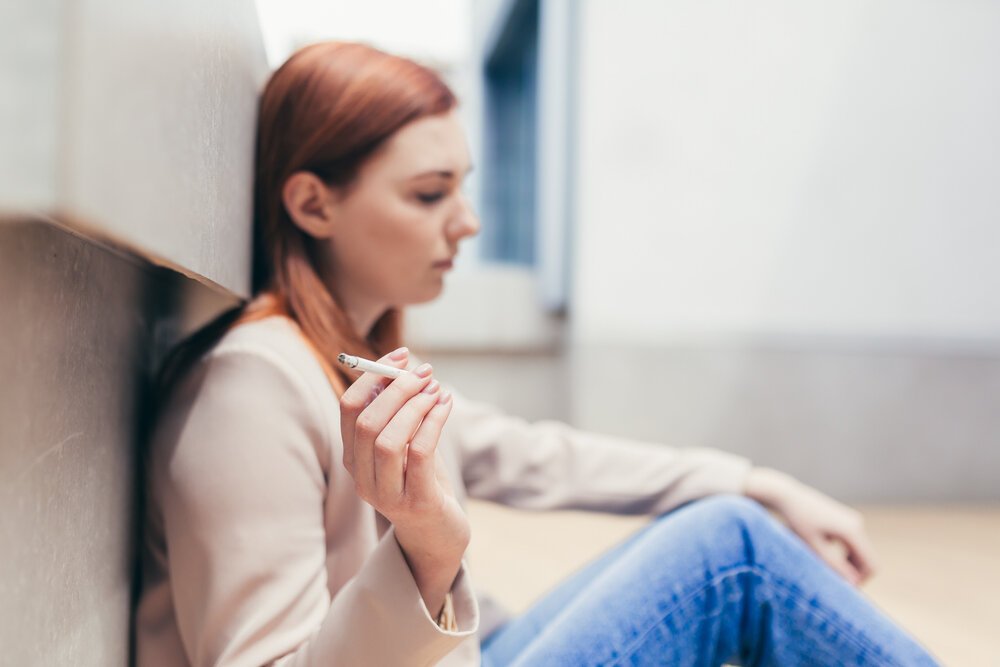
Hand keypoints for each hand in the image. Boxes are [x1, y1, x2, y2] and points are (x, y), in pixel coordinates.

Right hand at [339, 348, 469, 613]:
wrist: (438, 533)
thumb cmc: (422, 480)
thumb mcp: (406, 441)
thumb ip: (399, 410)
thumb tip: (403, 364)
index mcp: (353, 456)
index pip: (349, 408)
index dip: (373, 375)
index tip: (401, 355)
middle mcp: (361, 476)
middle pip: (366, 422)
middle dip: (397, 389)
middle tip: (425, 372)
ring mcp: (386, 494)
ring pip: (387, 440)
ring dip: (415, 407)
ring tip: (437, 390)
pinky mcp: (416, 503)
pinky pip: (418, 454)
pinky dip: (433, 423)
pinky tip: (446, 406)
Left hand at [743, 467, 877, 585]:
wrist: (786, 496)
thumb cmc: (797, 521)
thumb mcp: (814, 546)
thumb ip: (834, 565)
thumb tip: (853, 583)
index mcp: (852, 530)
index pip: (871, 564)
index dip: (862, 581)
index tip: (844, 589)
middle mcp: (857, 524)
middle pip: (866, 559)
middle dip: (853, 573)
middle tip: (832, 582)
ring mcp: (852, 520)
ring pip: (858, 552)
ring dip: (847, 564)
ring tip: (825, 568)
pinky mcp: (845, 520)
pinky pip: (851, 544)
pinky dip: (842, 554)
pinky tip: (822, 553)